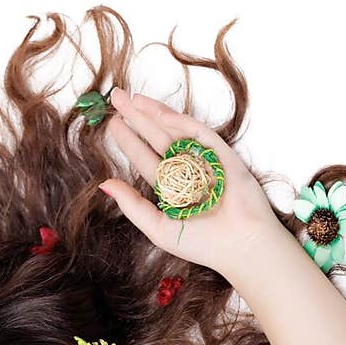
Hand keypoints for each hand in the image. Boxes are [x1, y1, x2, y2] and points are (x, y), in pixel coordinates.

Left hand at [102, 88, 281, 279]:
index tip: (112, 123)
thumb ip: (132, 206)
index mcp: (172, 189)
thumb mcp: (158, 227)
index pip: (146, 159)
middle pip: (157, 138)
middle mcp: (187, 172)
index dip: (129, 141)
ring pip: (176, 131)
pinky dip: (181, 123)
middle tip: (116, 97)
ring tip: (133, 98)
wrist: (241, 247)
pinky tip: (160, 114)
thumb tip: (104, 185)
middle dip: (138, 118)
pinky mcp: (223, 155)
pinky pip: (199, 134)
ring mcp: (205, 161)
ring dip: (156, 113)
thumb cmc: (203, 244)